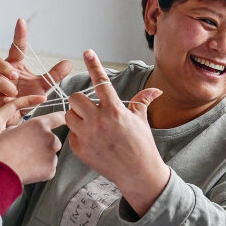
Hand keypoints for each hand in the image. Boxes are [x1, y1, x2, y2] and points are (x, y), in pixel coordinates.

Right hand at [0, 18, 71, 114]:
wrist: (15, 119)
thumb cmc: (26, 98)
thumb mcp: (41, 86)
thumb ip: (53, 76)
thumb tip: (68, 63)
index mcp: (13, 65)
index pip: (16, 47)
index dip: (18, 34)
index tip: (21, 21)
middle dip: (2, 66)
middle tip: (15, 75)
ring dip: (8, 87)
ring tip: (16, 94)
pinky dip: (7, 102)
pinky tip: (12, 105)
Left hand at [0, 95, 44, 173]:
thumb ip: (0, 138)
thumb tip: (19, 139)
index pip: (13, 106)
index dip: (27, 101)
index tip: (42, 98)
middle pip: (18, 122)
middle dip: (33, 121)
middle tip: (48, 123)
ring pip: (16, 136)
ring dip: (27, 137)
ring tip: (42, 140)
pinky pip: (10, 148)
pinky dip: (20, 150)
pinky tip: (27, 156)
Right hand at [0, 110, 67, 184]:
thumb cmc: (0, 150)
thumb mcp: (11, 130)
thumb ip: (26, 129)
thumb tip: (29, 133)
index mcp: (39, 125)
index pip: (57, 118)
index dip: (62, 117)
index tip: (66, 117)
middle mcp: (50, 138)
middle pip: (53, 140)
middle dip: (44, 145)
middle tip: (28, 151)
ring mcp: (52, 154)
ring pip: (51, 155)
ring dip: (43, 157)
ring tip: (25, 161)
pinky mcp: (51, 169)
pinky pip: (48, 168)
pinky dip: (41, 169)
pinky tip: (28, 170)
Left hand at [64, 50, 166, 214]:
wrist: (137, 173)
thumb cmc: (141, 145)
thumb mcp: (141, 120)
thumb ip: (142, 102)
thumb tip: (156, 91)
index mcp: (115, 110)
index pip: (101, 82)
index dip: (94, 64)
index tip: (87, 52)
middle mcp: (99, 121)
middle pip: (75, 98)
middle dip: (81, 102)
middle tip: (90, 109)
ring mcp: (87, 136)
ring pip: (69, 116)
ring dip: (77, 117)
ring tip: (91, 125)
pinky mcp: (80, 150)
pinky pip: (71, 135)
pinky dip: (79, 136)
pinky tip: (93, 142)